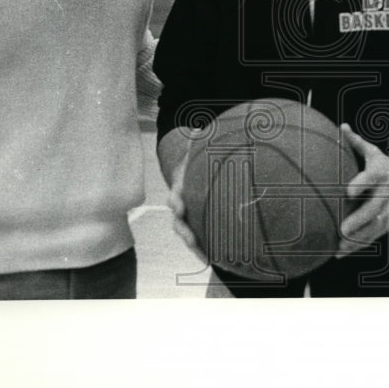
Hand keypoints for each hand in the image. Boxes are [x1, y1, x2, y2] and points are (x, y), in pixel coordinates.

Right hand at [164, 146, 207, 264]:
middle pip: (178, 221)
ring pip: (187, 235)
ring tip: (204, 257)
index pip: (175, 195)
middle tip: (190, 238)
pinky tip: (213, 260)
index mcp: (180, 188)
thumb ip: (198, 142)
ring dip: (194, 246)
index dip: (176, 201)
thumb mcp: (195, 152)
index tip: (178, 206)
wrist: (190, 176)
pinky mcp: (196, 227)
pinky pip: (198, 241)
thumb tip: (200, 128)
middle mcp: (180, 206)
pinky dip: (204, 251)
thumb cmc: (195, 164)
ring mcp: (187, 219)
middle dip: (183, 230)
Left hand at [336, 123, 388, 257]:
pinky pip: (374, 236)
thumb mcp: (376, 153)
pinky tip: (341, 253)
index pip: (370, 178)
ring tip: (338, 247)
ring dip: (356, 239)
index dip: (360, 185)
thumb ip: (357, 143)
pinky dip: (359, 246)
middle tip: (341, 229)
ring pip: (374, 227)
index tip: (348, 192)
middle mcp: (387, 193)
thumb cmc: (388, 167)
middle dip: (359, 220)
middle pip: (373, 208)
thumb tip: (341, 127)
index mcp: (381, 174)